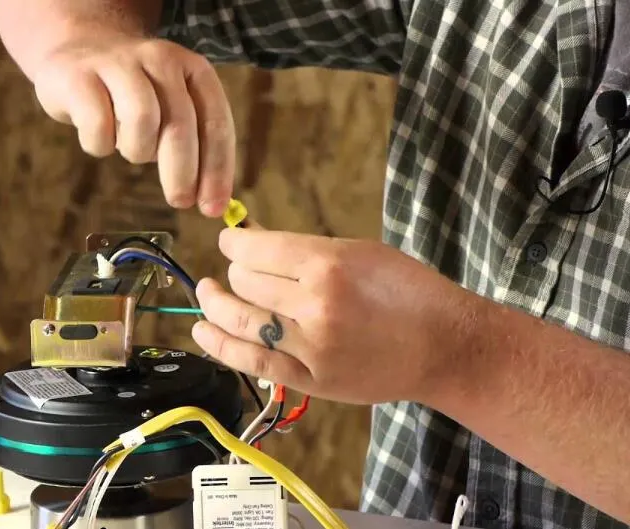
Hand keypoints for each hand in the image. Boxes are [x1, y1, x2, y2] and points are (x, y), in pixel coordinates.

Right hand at [31, 35, 234, 216]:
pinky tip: (99, 137)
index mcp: (192, 69)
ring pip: (141, 122)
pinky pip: (98, 126)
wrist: (76, 47)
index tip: (213, 207)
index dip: (217, 170)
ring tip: (130, 149)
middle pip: (180, 125)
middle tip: (180, 201)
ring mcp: (118, 64)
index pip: (215, 123)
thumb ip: (194, 143)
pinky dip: (101, 144)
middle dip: (183, 173)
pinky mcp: (79, 78)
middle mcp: (160, 60)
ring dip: (138, 151)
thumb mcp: (171, 106)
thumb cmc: (132, 93)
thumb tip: (211, 200)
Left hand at [191, 229, 479, 404]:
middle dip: (235, 271)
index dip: (233, 242)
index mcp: (328, 264)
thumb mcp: (361, 252)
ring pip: (241, 321)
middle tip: (239, 271)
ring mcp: (310, 346)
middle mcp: (314, 304)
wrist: (446, 347)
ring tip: (207, 294)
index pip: (256, 250)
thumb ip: (305, 248)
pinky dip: (222, 346)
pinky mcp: (311, 379)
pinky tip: (203, 333)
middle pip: (245, 283)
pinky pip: (253, 362)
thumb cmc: (410, 292)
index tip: (229, 241)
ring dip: (215, 305)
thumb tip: (254, 238)